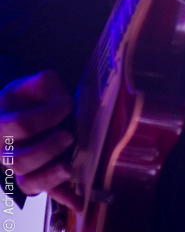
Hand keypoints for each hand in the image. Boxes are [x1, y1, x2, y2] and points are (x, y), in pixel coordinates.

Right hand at [0, 70, 81, 210]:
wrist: (23, 109)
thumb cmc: (29, 97)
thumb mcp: (35, 82)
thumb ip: (47, 86)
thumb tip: (63, 104)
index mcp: (1, 123)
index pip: (18, 125)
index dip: (44, 117)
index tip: (66, 106)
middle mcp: (4, 150)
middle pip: (19, 160)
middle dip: (46, 150)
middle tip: (68, 136)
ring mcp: (18, 168)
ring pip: (27, 182)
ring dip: (50, 177)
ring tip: (69, 168)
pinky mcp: (35, 176)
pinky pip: (45, 192)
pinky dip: (61, 197)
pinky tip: (77, 201)